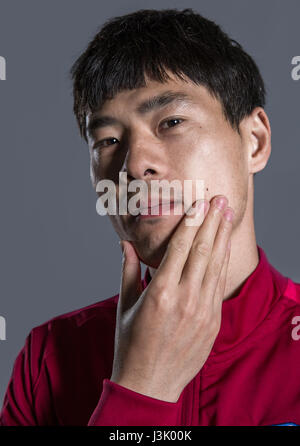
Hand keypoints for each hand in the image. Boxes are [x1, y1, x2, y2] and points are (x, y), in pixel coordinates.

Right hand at [110, 195, 233, 401]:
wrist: (150, 383)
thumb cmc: (131, 343)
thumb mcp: (125, 305)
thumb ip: (128, 270)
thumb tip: (126, 243)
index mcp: (160, 292)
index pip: (181, 247)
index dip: (192, 222)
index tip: (199, 202)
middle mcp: (184, 299)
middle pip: (203, 250)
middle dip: (212, 221)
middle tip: (219, 199)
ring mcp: (203, 311)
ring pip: (216, 264)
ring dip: (222, 236)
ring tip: (227, 214)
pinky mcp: (213, 321)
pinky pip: (219, 284)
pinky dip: (223, 261)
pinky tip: (225, 245)